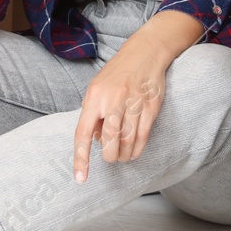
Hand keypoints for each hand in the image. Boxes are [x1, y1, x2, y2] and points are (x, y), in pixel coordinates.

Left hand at [72, 37, 169, 180]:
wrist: (145, 53)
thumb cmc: (116, 73)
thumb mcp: (96, 89)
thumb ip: (93, 114)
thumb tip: (95, 141)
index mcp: (94, 97)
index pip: (83, 132)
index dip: (80, 158)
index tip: (80, 178)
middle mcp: (113, 100)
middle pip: (109, 140)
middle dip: (109, 157)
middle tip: (110, 159)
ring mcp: (133, 102)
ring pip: (127, 141)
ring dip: (123, 155)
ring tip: (121, 156)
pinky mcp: (150, 106)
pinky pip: (143, 136)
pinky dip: (136, 149)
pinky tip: (133, 152)